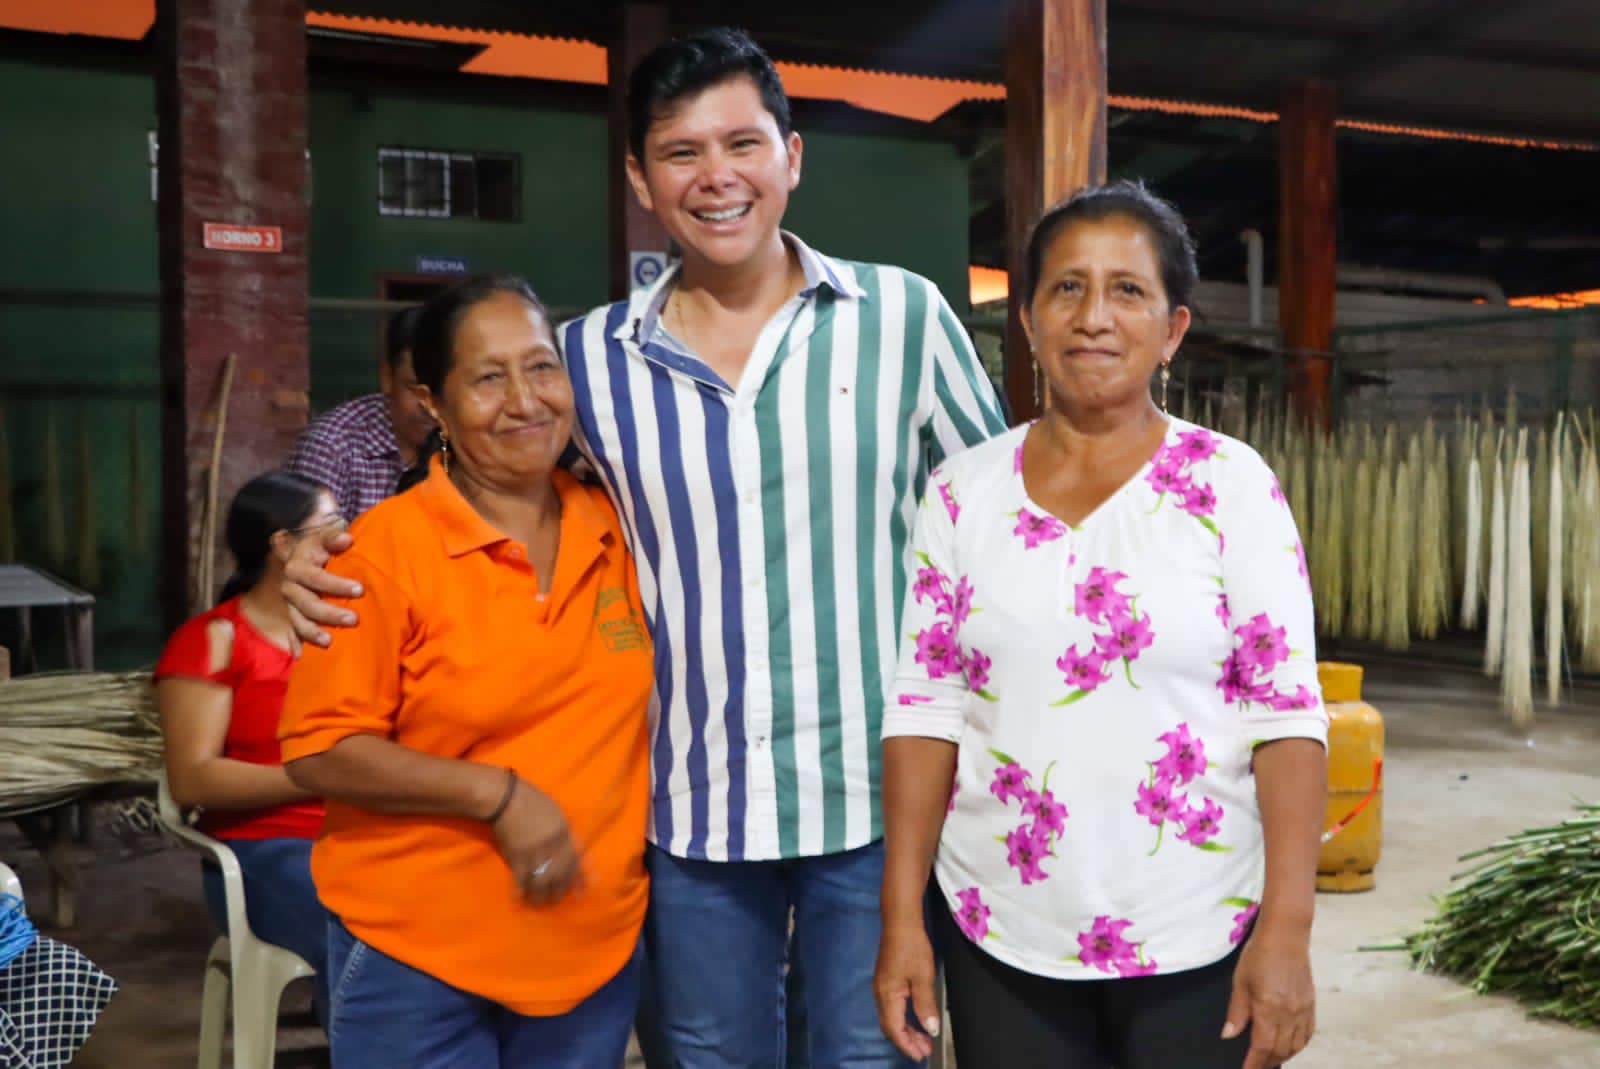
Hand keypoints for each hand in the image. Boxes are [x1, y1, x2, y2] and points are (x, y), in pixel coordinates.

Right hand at [282, 525, 358, 647]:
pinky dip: (297, 646)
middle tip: (354, 619)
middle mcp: (290, 588)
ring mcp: (290, 606)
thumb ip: (333, 538)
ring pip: (299, 622)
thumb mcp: (324, 538)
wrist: (303, 557)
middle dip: (330, 613)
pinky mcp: (293, 618)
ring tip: (330, 641)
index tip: (360, 589)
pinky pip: (293, 634)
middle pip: (307, 604)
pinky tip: (303, 659)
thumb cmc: (320, 548)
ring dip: (314, 633)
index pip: (315, 577)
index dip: (336, 584)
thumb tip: (346, 538)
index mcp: (296, 567)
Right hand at [492, 774, 582, 905]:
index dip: (577, 879)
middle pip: (560, 874)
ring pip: (542, 880)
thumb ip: (562, 828)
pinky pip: (521, 878)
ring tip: (539, 903)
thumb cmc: (528, 798)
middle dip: (559, 891)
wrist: (503, 798)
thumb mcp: (553, 810)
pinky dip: (520, 890)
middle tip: (556, 901)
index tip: (580, 892)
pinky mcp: (516, 856)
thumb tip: (568, 845)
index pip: (574, 860)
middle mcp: (552, 844)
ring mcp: (534, 851)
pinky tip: (520, 898)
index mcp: (563, 831)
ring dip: (541, 895)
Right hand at [873, 918, 940, 1060]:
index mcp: (887, 995)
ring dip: (906, 1031)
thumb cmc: (911, 946)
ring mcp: (881, 987)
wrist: (900, 921)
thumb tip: (931, 1029)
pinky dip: (903, 1019)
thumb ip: (926, 1005)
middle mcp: (880, 994)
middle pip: (890, 1027)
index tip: (921, 1055)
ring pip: (890, 1018)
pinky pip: (892, 1008)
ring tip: (923, 1038)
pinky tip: (915, 1018)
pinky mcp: (886, 981)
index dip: (907, 1045)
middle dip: (907, 1041)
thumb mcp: (923, 976)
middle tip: (925, 1049)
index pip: (895, 1030)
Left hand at [1224, 925, 1314, 1068]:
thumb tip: (1229, 1035)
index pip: (1262, 1047)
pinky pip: (1308, 1033)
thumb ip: (1236, 1012)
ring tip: (1271, 1060)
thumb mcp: (1240, 982)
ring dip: (1284, 1056)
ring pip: (1296, 1045)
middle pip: (1280, 1050)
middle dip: (1268, 1062)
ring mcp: (1303, 1010)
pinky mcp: (1311, 1004)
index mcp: (1269, 1009)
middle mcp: (1289, 1014)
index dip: (1254, 1063)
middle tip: (1256, 1067)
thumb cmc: (1259, 954)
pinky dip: (1299, 1045)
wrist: (1286, 935)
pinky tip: (1291, 1046)